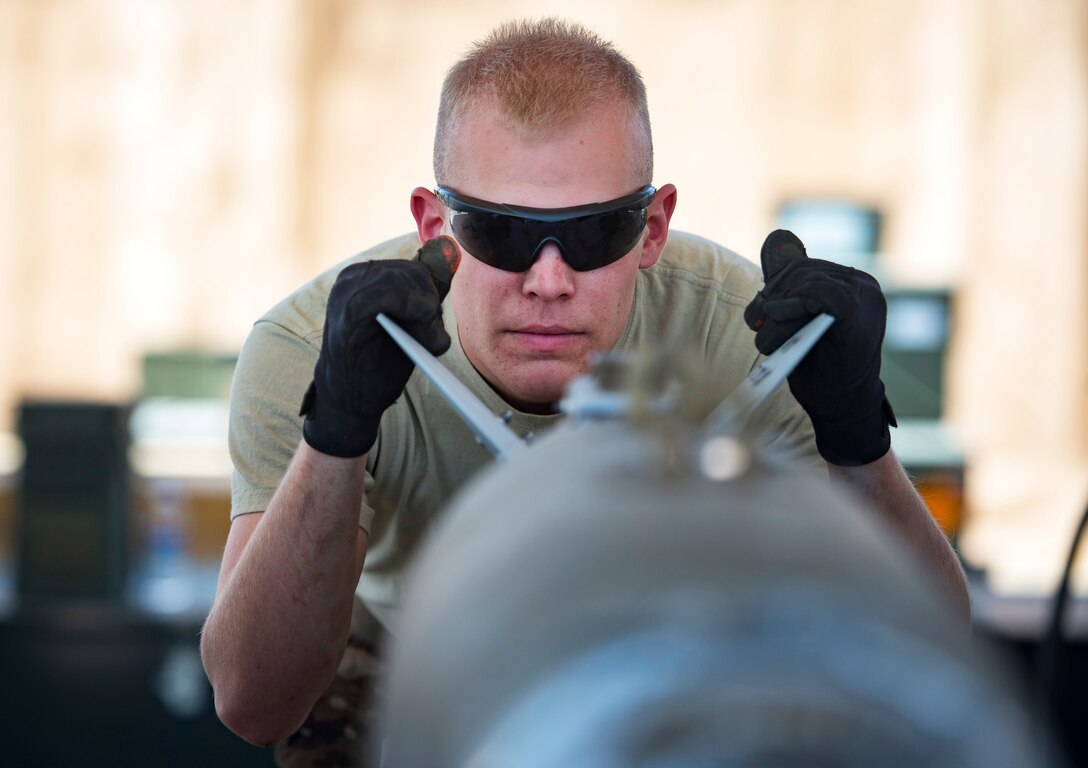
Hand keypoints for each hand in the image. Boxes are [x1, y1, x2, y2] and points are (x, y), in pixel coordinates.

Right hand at [300, 237, 458, 456]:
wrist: (350, 399)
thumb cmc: (379, 362)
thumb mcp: (410, 324)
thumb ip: (425, 297)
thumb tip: (451, 259)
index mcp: (366, 276)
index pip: (414, 266)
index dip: (434, 292)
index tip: (435, 321)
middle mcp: (354, 277)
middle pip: (412, 271)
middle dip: (432, 302)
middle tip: (435, 336)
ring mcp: (347, 291)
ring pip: (403, 280)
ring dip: (426, 311)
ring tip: (430, 341)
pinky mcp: (348, 310)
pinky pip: (389, 295)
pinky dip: (415, 312)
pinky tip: (424, 336)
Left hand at [743, 229, 895, 465]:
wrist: (841, 408)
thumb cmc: (819, 369)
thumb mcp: (795, 321)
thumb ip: (788, 283)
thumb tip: (777, 237)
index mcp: (852, 285)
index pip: (805, 265)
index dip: (775, 283)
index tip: (760, 310)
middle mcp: (864, 286)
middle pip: (803, 270)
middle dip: (771, 294)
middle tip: (756, 321)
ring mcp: (865, 297)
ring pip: (806, 282)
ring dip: (776, 307)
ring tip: (765, 333)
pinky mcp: (859, 312)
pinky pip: (819, 293)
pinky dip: (793, 305)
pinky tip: (780, 320)